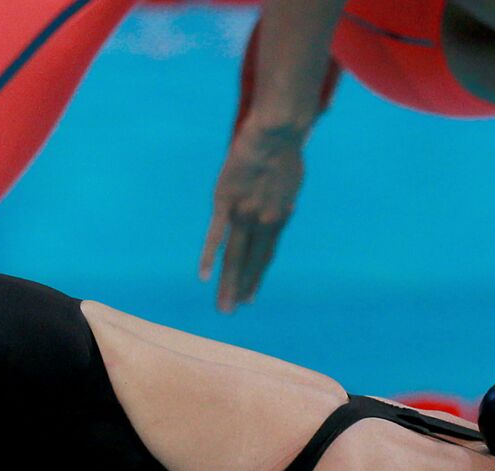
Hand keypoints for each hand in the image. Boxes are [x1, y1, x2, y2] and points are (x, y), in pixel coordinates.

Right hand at [199, 121, 305, 311]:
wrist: (277, 134)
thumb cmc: (286, 152)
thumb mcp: (291, 183)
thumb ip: (283, 201)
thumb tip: (286, 208)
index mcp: (279, 219)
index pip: (266, 255)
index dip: (257, 276)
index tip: (251, 296)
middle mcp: (263, 222)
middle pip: (250, 262)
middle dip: (240, 288)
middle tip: (231, 311)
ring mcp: (244, 214)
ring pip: (234, 256)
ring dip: (228, 283)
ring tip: (223, 306)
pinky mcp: (225, 201)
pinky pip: (216, 235)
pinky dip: (209, 256)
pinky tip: (203, 276)